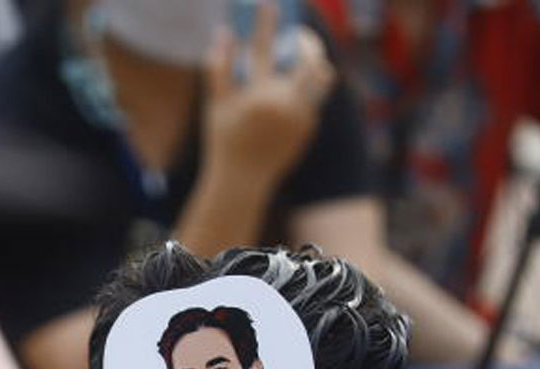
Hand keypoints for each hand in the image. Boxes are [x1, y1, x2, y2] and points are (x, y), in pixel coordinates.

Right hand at [203, 3, 335, 191]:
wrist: (243, 180)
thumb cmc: (224, 141)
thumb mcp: (216, 105)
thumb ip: (218, 69)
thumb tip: (222, 34)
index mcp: (257, 95)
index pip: (262, 49)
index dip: (265, 23)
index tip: (269, 4)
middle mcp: (283, 104)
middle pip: (309, 60)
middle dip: (307, 43)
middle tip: (299, 38)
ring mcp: (300, 117)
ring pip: (322, 79)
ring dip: (315, 65)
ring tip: (303, 61)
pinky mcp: (309, 128)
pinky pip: (315, 99)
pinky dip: (307, 90)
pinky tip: (294, 94)